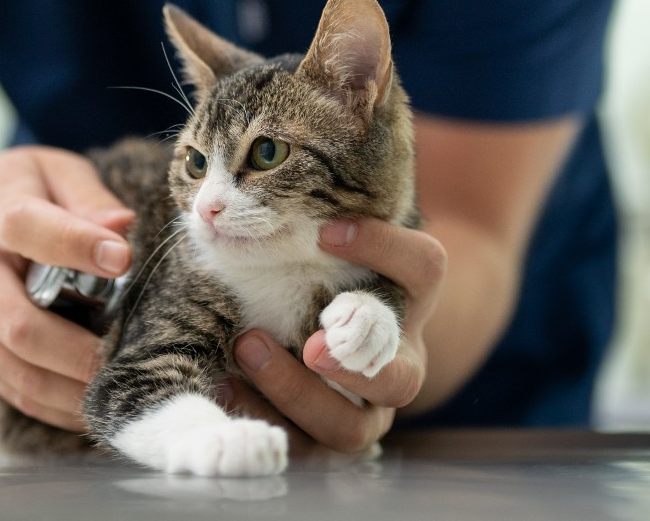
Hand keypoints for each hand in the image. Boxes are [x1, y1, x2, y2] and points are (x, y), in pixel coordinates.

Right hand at [0, 147, 134, 430]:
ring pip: (19, 373)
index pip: (27, 230)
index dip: (76, 244)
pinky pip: (15, 393)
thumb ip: (87, 197)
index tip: (122, 258)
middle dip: (78, 350)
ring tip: (118, 385)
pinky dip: (58, 407)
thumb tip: (123, 228)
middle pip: (20, 325)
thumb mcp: (43, 171)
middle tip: (125, 353)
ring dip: (73, 389)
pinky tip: (93, 403)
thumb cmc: (1, 194)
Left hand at [225, 217, 446, 455]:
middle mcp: (400, 361)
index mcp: (410, 301)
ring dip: (296, 393)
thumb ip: (307, 225)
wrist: (319, 323)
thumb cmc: (316, 266)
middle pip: (400, 378)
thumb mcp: (323, 243)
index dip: (383, 249)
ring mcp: (367, 410)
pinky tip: (225, 382)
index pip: (424, 268)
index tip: (326, 231)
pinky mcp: (327, 441)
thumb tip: (242, 197)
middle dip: (353, 366)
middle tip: (312, 346)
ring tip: (246, 347)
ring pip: (351, 429)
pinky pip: (304, 450)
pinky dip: (263, 418)